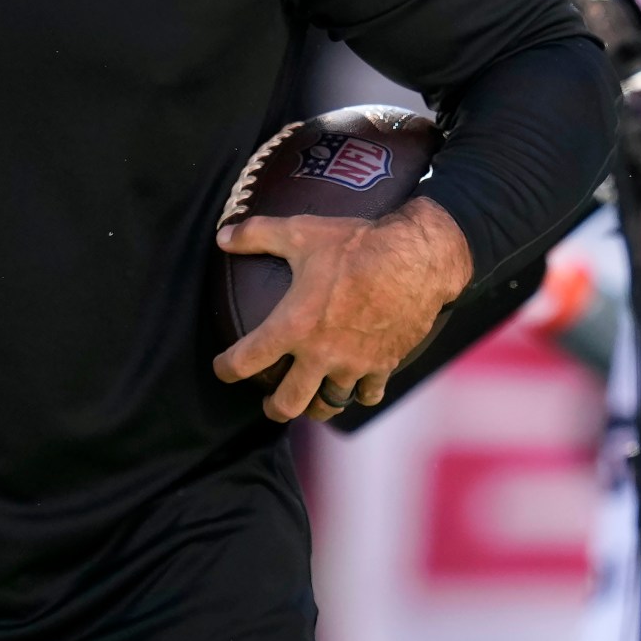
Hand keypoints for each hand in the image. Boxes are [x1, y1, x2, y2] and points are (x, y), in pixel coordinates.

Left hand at [212, 198, 471, 422]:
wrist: (418, 258)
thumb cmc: (356, 244)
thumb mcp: (302, 232)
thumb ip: (257, 235)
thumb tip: (223, 238)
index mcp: (294, 327)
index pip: (247, 361)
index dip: (226, 368)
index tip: (222, 368)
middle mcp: (321, 354)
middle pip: (288, 404)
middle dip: (274, 408)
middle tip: (270, 402)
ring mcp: (355, 364)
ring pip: (330, 403)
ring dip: (317, 404)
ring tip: (311, 399)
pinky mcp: (384, 364)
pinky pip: (369, 393)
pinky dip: (360, 392)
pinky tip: (357, 386)